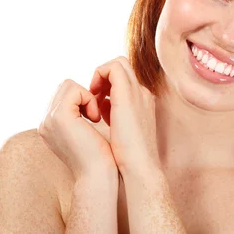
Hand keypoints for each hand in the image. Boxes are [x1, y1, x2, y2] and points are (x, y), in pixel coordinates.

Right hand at [38, 79, 116, 181]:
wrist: (98, 175)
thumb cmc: (99, 157)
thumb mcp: (84, 132)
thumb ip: (78, 116)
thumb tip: (85, 98)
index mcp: (49, 126)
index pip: (62, 94)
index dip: (81, 100)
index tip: (93, 119)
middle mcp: (44, 122)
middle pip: (64, 87)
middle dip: (83, 96)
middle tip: (94, 118)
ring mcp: (49, 119)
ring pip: (68, 85)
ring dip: (87, 98)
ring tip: (94, 119)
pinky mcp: (59, 116)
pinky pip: (75, 90)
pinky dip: (89, 99)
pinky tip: (95, 119)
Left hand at [89, 56, 160, 178]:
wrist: (138, 168)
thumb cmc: (127, 159)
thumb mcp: (121, 132)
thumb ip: (113, 116)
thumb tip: (100, 108)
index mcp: (142, 104)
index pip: (126, 81)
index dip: (108, 86)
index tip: (96, 104)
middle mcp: (142, 94)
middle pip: (123, 68)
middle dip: (104, 77)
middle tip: (92, 96)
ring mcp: (137, 92)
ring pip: (118, 64)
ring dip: (101, 76)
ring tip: (91, 97)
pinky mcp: (127, 94)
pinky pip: (112, 68)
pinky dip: (99, 75)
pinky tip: (92, 96)